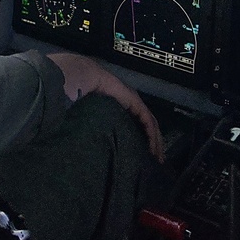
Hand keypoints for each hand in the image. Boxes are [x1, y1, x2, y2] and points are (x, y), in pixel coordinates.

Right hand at [47, 52, 163, 160]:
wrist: (85, 78)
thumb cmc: (83, 94)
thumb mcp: (92, 113)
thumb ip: (95, 124)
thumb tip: (87, 143)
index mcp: (121, 106)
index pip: (137, 124)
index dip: (143, 139)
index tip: (145, 156)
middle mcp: (131, 104)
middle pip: (147, 126)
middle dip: (154, 143)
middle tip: (156, 160)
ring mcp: (135, 103)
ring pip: (151, 125)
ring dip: (156, 142)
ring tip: (157, 157)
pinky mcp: (136, 103)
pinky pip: (148, 122)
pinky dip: (152, 136)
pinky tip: (153, 147)